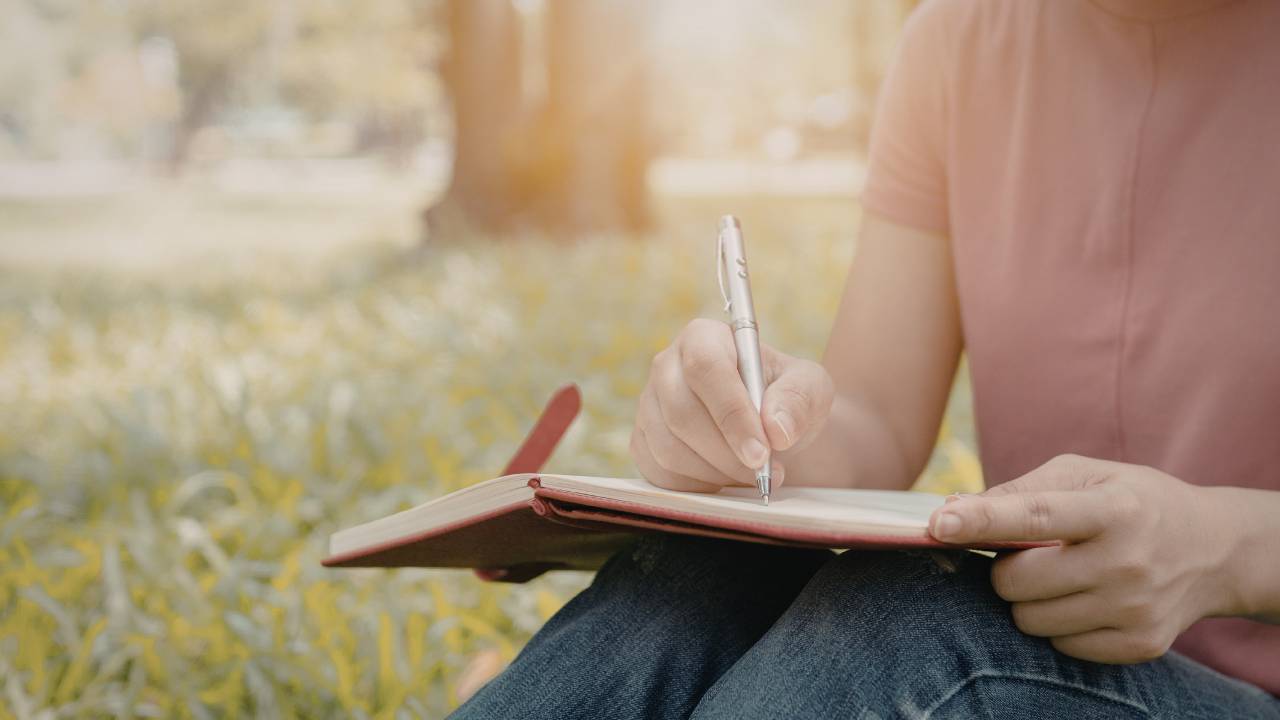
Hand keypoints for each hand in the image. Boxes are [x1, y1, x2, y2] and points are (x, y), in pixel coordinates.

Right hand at [630, 318, 833, 491]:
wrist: (768, 426)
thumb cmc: (786, 398)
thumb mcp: (810, 388)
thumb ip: (799, 399)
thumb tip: (776, 429)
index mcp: (703, 338)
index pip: (705, 368)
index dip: (732, 413)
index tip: (762, 452)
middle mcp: (666, 366)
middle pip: (681, 413)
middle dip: (727, 453)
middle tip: (765, 472)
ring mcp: (648, 405)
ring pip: (669, 449)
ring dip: (717, 473)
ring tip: (753, 475)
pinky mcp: (642, 441)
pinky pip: (660, 473)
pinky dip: (698, 486)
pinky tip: (727, 478)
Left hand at [927, 454, 1239, 663]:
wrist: (1216, 549)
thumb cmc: (1132, 501)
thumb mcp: (1086, 475)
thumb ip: (1020, 491)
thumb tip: (955, 511)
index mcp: (1113, 509)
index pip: (1035, 516)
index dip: (982, 521)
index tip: (938, 523)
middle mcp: (1127, 562)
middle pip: (1018, 581)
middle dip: (1006, 568)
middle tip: (1029, 555)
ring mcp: (1135, 608)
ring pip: (1031, 620)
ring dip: (1029, 600)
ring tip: (1062, 575)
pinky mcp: (1140, 644)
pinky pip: (1060, 645)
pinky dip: (1059, 625)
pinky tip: (1085, 600)